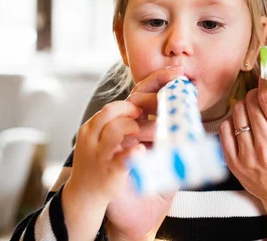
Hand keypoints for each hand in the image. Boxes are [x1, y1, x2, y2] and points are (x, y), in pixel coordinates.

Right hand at [63, 100, 144, 239]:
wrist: (84, 194)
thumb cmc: (95, 163)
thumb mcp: (95, 141)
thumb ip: (110, 126)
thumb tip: (137, 111)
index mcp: (88, 131)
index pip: (107, 109)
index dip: (126, 106)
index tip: (138, 111)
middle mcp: (91, 140)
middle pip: (109, 113)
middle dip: (129, 111)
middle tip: (141, 117)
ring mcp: (100, 155)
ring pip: (115, 129)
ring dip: (132, 127)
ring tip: (138, 135)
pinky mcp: (111, 170)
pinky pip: (125, 156)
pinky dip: (136, 150)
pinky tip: (141, 150)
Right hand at [105, 66, 184, 239]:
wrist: (86, 195)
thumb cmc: (110, 162)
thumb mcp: (125, 139)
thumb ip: (145, 125)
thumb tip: (180, 112)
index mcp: (109, 118)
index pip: (135, 92)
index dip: (157, 79)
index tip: (178, 72)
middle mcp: (101, 129)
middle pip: (128, 106)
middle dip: (153, 102)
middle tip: (174, 102)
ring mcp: (102, 148)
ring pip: (121, 128)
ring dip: (145, 129)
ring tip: (162, 132)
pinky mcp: (108, 169)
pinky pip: (121, 157)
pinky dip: (132, 153)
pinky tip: (143, 150)